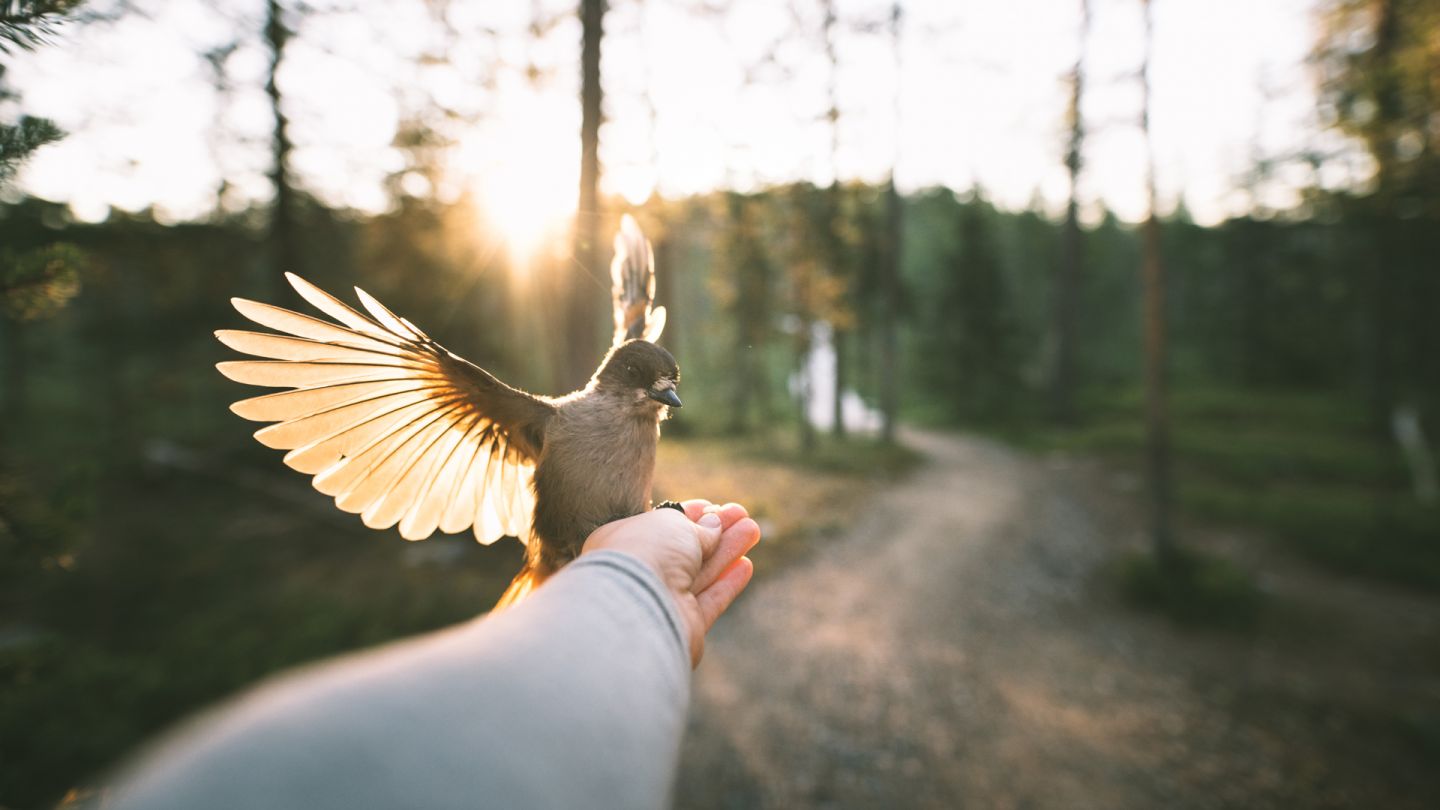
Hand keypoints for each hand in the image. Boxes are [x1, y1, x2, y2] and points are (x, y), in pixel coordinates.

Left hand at [582, 500, 759, 666]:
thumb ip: (697, 527)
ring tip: (753, 530)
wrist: (637, 607)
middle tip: (743, 515)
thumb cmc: (646, 554)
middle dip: (716, 532)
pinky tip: (745, 566)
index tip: (714, 506)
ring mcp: (660, 603)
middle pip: (685, 551)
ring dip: (727, 552)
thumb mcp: (673, 525)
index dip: (689, 516)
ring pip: (700, 574)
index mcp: (621, 544)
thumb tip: (714, 525)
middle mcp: (639, 574)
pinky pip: (707, 602)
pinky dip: (726, 584)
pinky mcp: (682, 627)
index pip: (661, 528)